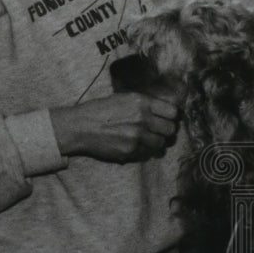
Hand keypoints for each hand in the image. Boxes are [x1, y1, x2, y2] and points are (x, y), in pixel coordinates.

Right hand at [51, 92, 179, 162]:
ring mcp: (137, 136)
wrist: (80, 126)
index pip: (173, 112)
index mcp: (142, 102)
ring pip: (161, 143)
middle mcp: (142, 118)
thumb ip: (145, 104)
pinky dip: (145, 151)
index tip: (168, 119)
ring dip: (156, 142)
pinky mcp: (130, 150)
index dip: (172, 117)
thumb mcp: (124, 99)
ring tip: (146, 139)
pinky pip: (147, 153)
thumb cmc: (101, 110)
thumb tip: (165, 110)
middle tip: (159, 131)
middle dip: (166, 131)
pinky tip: (136, 145)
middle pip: (170, 130)